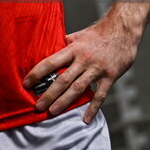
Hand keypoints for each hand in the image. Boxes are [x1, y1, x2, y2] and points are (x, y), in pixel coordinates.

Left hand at [22, 16, 140, 123]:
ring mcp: (97, 69)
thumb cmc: (99, 32)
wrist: (123, 30)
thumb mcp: (78, 35)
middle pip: (62, 79)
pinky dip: (93, 108)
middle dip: (49, 94)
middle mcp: (83, 60)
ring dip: (64, 101)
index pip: (50, 62)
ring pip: (78, 88)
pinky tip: (85, 119)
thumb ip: (65, 44)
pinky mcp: (110, 76)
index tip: (26, 84)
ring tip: (53, 112)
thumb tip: (49, 48)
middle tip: (38, 106)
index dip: (37, 73)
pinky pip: (100, 95)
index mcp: (72, 49)